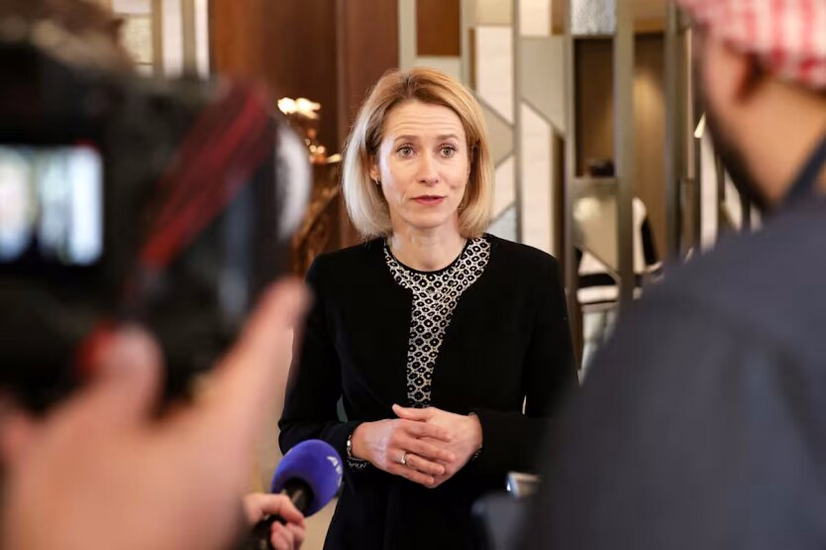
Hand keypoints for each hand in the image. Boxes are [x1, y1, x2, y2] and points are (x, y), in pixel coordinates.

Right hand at [0, 280, 308, 549]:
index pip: (256, 366)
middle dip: (254, 357)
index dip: (274, 322)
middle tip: (265, 323)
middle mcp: (223, 473)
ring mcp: (209, 501)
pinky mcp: (188, 519)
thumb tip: (135, 350)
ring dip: (200, 396)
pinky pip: (185, 461)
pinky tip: (131, 429)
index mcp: (213, 444)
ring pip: (210, 430)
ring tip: (182, 370)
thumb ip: (116, 388)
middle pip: (245, 397)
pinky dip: (168, 436)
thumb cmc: (82, 537)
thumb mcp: (81, 445)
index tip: (294, 293)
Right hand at [350, 418, 454, 487]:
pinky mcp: (390, 466)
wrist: (363, 440)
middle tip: (451, 456)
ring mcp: (393, 454)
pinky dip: (419, 477)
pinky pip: (407, 473)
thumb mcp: (397, 420)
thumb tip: (427, 414)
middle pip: (420, 446)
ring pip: (414, 461)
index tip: (450, 436)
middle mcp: (397, 439)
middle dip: (437, 452)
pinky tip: (430, 480)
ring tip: (442, 470)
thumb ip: (412, 416)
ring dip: (429, 467)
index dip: (437, 432)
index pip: (422, 428)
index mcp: (401, 425)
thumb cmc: (385, 429)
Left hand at [392, 405, 481, 486]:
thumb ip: (412, 413)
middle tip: (395, 457)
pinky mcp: (447, 474)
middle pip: (410, 461)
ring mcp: (440, 465)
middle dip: (401, 460)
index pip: (404, 445)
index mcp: (424, 437)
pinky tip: (420, 475)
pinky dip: (424, 481)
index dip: (396, 446)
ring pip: (419, 475)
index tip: (390, 444)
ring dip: (412, 472)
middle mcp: (431, 453)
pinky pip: (430, 483)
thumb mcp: (432, 413)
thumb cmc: (451, 421)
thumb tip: (395, 408)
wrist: (473, 433)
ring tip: (406, 467)